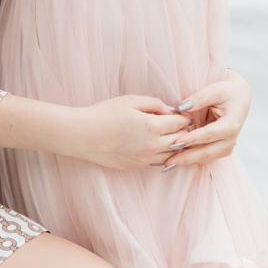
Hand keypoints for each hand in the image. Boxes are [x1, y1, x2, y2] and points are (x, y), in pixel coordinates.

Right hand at [62, 95, 190, 170]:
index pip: (181, 123)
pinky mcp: (136, 166)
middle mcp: (153, 146)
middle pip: (181, 140)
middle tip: (178, 124)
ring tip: (169, 136)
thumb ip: (155, 103)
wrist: (83, 135)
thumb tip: (170, 110)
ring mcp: (145, 159)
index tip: (181, 114)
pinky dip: (162, 155)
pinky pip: (158, 162)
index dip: (184, 117)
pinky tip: (155, 146)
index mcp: (154, 126)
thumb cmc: (105, 113)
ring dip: (174, 145)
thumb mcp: (131, 100)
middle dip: (183, 131)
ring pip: (172, 155)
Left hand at [165, 71, 250, 168]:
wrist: (240, 98)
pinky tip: (176, 160)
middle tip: (167, 161)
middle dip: (186, 157)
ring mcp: (227, 146)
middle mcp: (231, 139)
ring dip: (187, 161)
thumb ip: (200, 98)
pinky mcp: (221, 150)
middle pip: (207, 152)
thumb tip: (182, 108)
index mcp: (231, 124)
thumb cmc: (227, 92)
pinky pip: (205, 158)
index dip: (192, 139)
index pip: (209, 134)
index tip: (175, 142)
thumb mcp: (215, 90)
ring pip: (206, 158)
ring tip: (168, 163)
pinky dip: (191, 160)